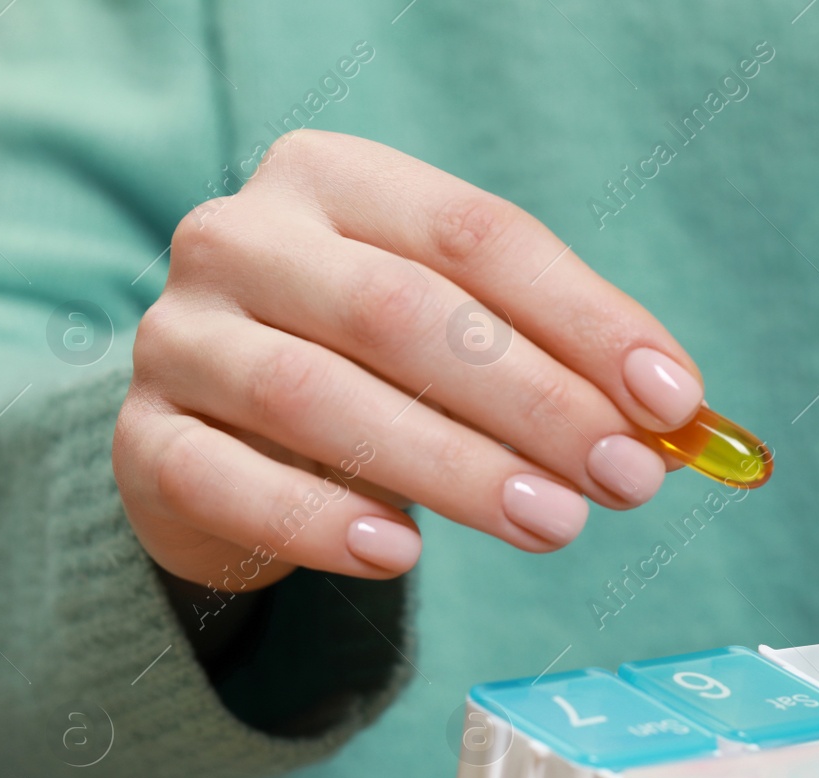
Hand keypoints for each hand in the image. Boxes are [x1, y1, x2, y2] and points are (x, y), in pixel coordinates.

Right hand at [115, 130, 702, 590]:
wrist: (220, 436)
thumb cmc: (368, 373)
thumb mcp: (455, 339)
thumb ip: (551, 361)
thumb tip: (675, 421)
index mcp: (334, 179)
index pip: (476, 235)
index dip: (586, 320)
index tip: (675, 402)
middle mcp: (242, 236)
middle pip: (401, 312)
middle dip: (534, 401)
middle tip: (627, 479)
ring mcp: (179, 335)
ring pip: (318, 397)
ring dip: (452, 468)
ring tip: (553, 525)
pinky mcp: (143, 439)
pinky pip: (227, 482)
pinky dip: (319, 522)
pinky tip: (400, 556)